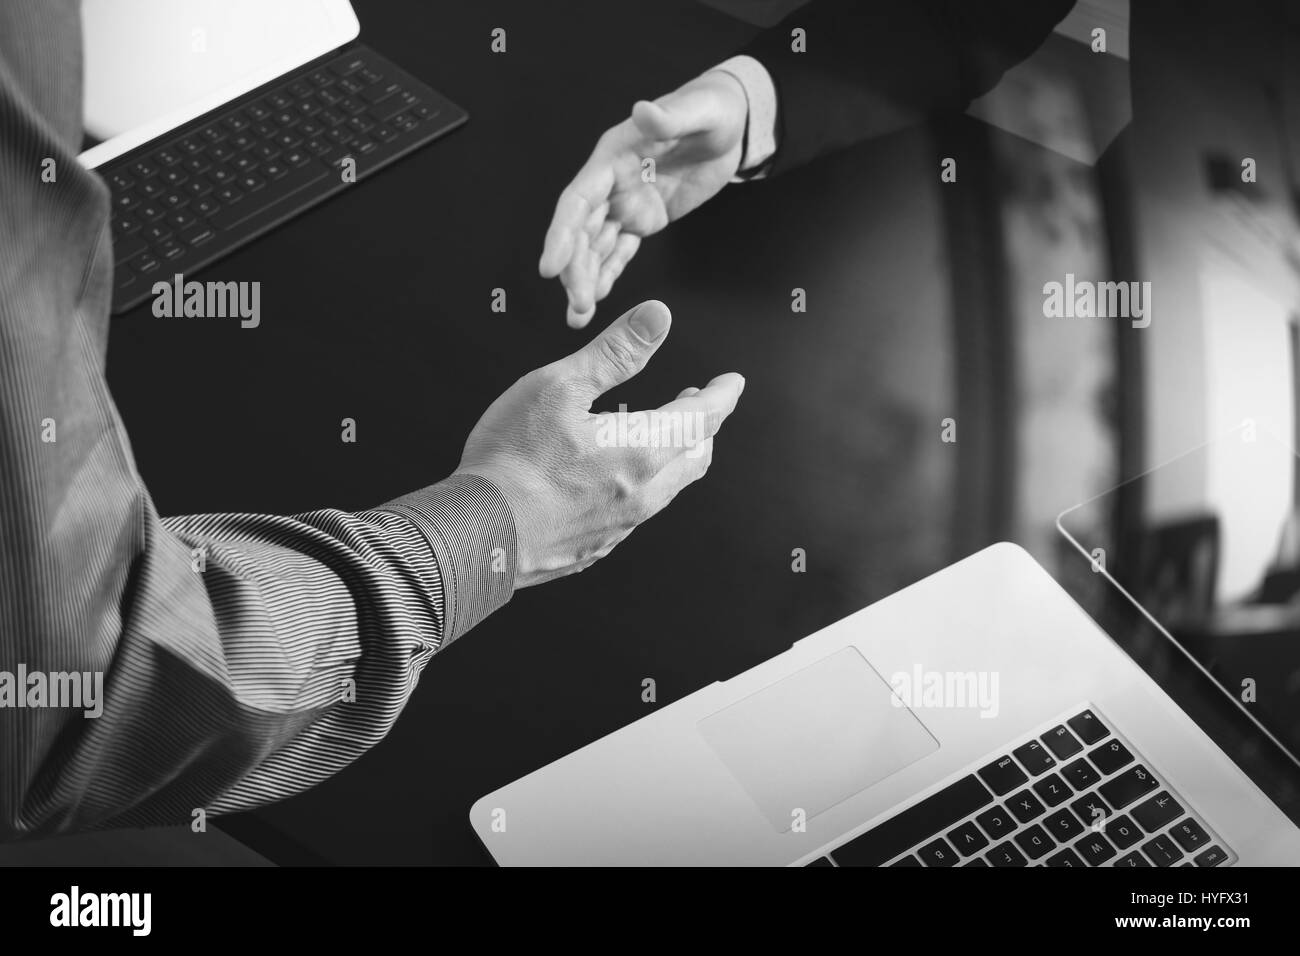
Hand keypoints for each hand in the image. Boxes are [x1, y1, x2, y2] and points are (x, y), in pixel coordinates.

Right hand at [456, 300, 744, 587]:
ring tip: (660, 436)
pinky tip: (617, 477)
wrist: (481, 533)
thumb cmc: (513, 459)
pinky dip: (643, 484)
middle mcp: (642, 493)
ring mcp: (621, 525)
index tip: (731, 382)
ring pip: (668, 488)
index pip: (702, 419)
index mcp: (642, 450)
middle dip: (703, 427)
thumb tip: (658, 317)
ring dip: (675, 456)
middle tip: (698, 404)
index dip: (721, 396)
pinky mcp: (596, 545)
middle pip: (694, 457)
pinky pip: (636, 512)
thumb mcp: (561, 386)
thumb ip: (614, 352)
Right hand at [539, 72, 748, 328]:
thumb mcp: (698, 111)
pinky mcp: (643, 220)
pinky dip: (607, 274)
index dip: (561, 233)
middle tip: (577, 306)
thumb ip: (669, 117)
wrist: (732, 124)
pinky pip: (619, 251)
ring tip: (579, 316)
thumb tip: (643, 111)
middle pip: (582, 232)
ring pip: (596, 246)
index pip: (578, 199)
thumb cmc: (713, 109)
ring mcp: (625, 204)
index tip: (550, 267)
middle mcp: (610, 183)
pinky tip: (597, 299)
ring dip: (585, 279)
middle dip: (575, 269)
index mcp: (613, 156)